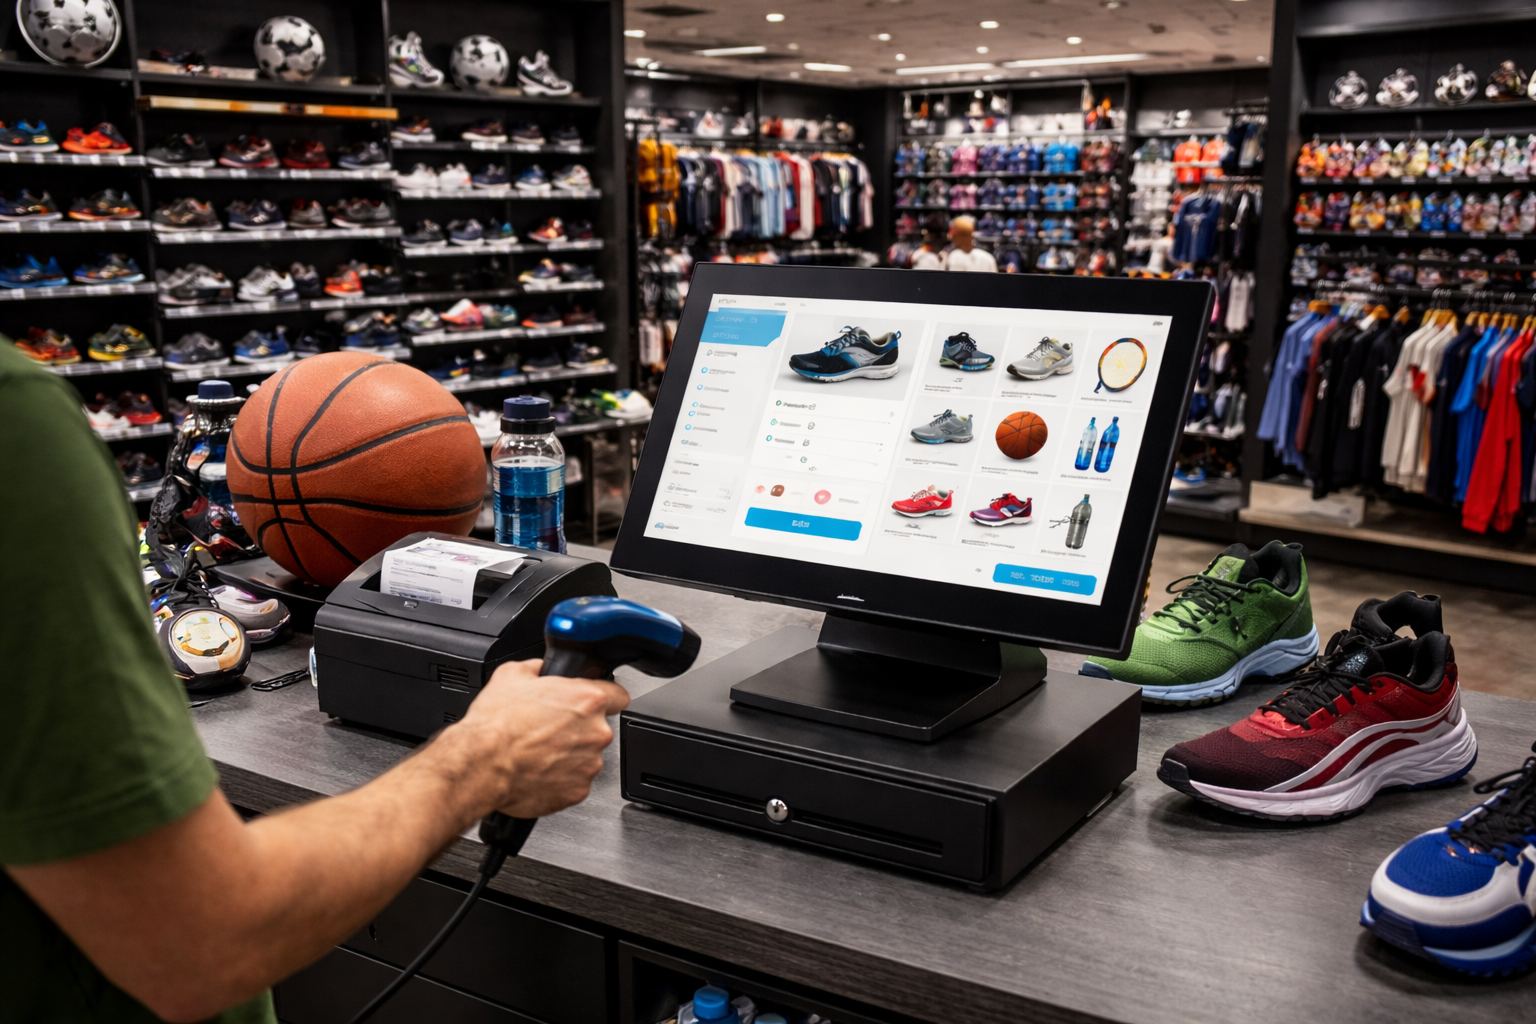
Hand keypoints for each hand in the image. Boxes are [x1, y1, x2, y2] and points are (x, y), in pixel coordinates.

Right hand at [453, 659, 629, 818]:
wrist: (481, 765)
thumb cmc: (496, 725)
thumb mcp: (512, 675)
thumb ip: (537, 668)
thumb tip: (539, 669)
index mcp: (587, 700)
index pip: (619, 695)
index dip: (604, 696)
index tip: (594, 702)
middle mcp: (595, 732)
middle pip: (598, 727)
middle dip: (578, 728)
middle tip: (549, 729)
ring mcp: (589, 764)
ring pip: (586, 756)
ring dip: (569, 754)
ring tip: (538, 751)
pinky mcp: (578, 791)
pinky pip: (575, 781)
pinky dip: (560, 778)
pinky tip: (538, 770)